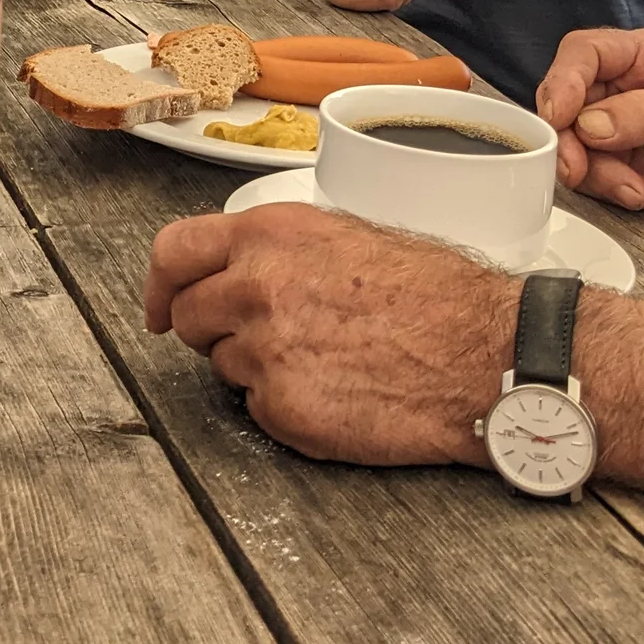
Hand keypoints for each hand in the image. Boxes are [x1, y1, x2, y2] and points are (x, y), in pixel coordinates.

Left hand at [144, 205, 515, 466]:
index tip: (156, 307)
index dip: (157, 285)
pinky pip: (257, 409)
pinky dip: (286, 407)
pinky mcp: (283, 407)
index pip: (172, 252)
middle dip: (213, 330)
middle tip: (262, 338)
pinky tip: (336, 391)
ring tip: (323, 359)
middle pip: (186, 317)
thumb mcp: (342, 237)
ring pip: (221, 365)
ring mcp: (265, 350)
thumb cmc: (434, 295)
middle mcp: (255, 286)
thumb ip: (273, 251)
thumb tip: (229, 270)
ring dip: (256, 367)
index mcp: (269, 235)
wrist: (487, 354)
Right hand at [536, 29, 643, 234]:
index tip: (559, 115)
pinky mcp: (618, 164)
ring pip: (572, 143)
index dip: (564, 79)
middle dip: (569, 139)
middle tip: (577, 167)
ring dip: (596, 173)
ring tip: (635, 187)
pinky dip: (611, 190)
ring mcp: (618, 128)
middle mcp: (624, 88)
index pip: (586, 53)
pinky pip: (590, 175)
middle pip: (567, 101)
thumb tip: (590, 123)